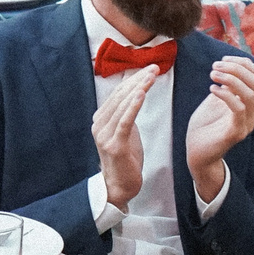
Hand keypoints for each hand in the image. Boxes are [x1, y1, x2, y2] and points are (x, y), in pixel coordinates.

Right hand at [91, 65, 153, 209]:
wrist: (119, 186)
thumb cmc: (125, 159)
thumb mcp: (126, 132)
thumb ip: (126, 115)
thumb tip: (136, 94)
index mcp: (101, 119)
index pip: (118, 93)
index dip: (134, 79)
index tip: (149, 69)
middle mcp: (99, 125)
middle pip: (120, 96)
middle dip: (138, 79)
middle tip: (154, 67)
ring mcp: (104, 135)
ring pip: (123, 105)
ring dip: (139, 88)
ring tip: (151, 76)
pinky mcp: (114, 145)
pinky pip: (125, 122)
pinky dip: (133, 106)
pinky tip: (141, 94)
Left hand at [184, 55, 253, 199]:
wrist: (198, 153)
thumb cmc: (205, 126)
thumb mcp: (217, 99)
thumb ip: (226, 85)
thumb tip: (229, 65)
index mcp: (251, 103)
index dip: (242, 62)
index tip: (223, 59)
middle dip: (235, 68)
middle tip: (215, 67)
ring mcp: (247, 123)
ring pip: (249, 93)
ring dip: (229, 78)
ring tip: (212, 75)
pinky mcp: (237, 132)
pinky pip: (238, 108)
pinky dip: (225, 94)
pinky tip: (212, 89)